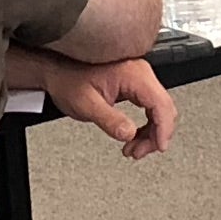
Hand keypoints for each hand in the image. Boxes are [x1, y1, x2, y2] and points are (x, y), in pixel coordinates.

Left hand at [19, 51, 176, 159]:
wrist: (56, 67)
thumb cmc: (68, 78)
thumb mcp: (87, 104)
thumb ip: (110, 120)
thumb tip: (130, 133)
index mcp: (133, 74)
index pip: (161, 104)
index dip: (164, 129)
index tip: (159, 147)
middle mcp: (140, 72)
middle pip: (163, 107)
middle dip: (156, 134)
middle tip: (139, 152)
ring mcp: (138, 76)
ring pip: (158, 108)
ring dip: (150, 131)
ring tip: (133, 148)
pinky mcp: (133, 81)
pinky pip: (148, 105)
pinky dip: (144, 123)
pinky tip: (133, 135)